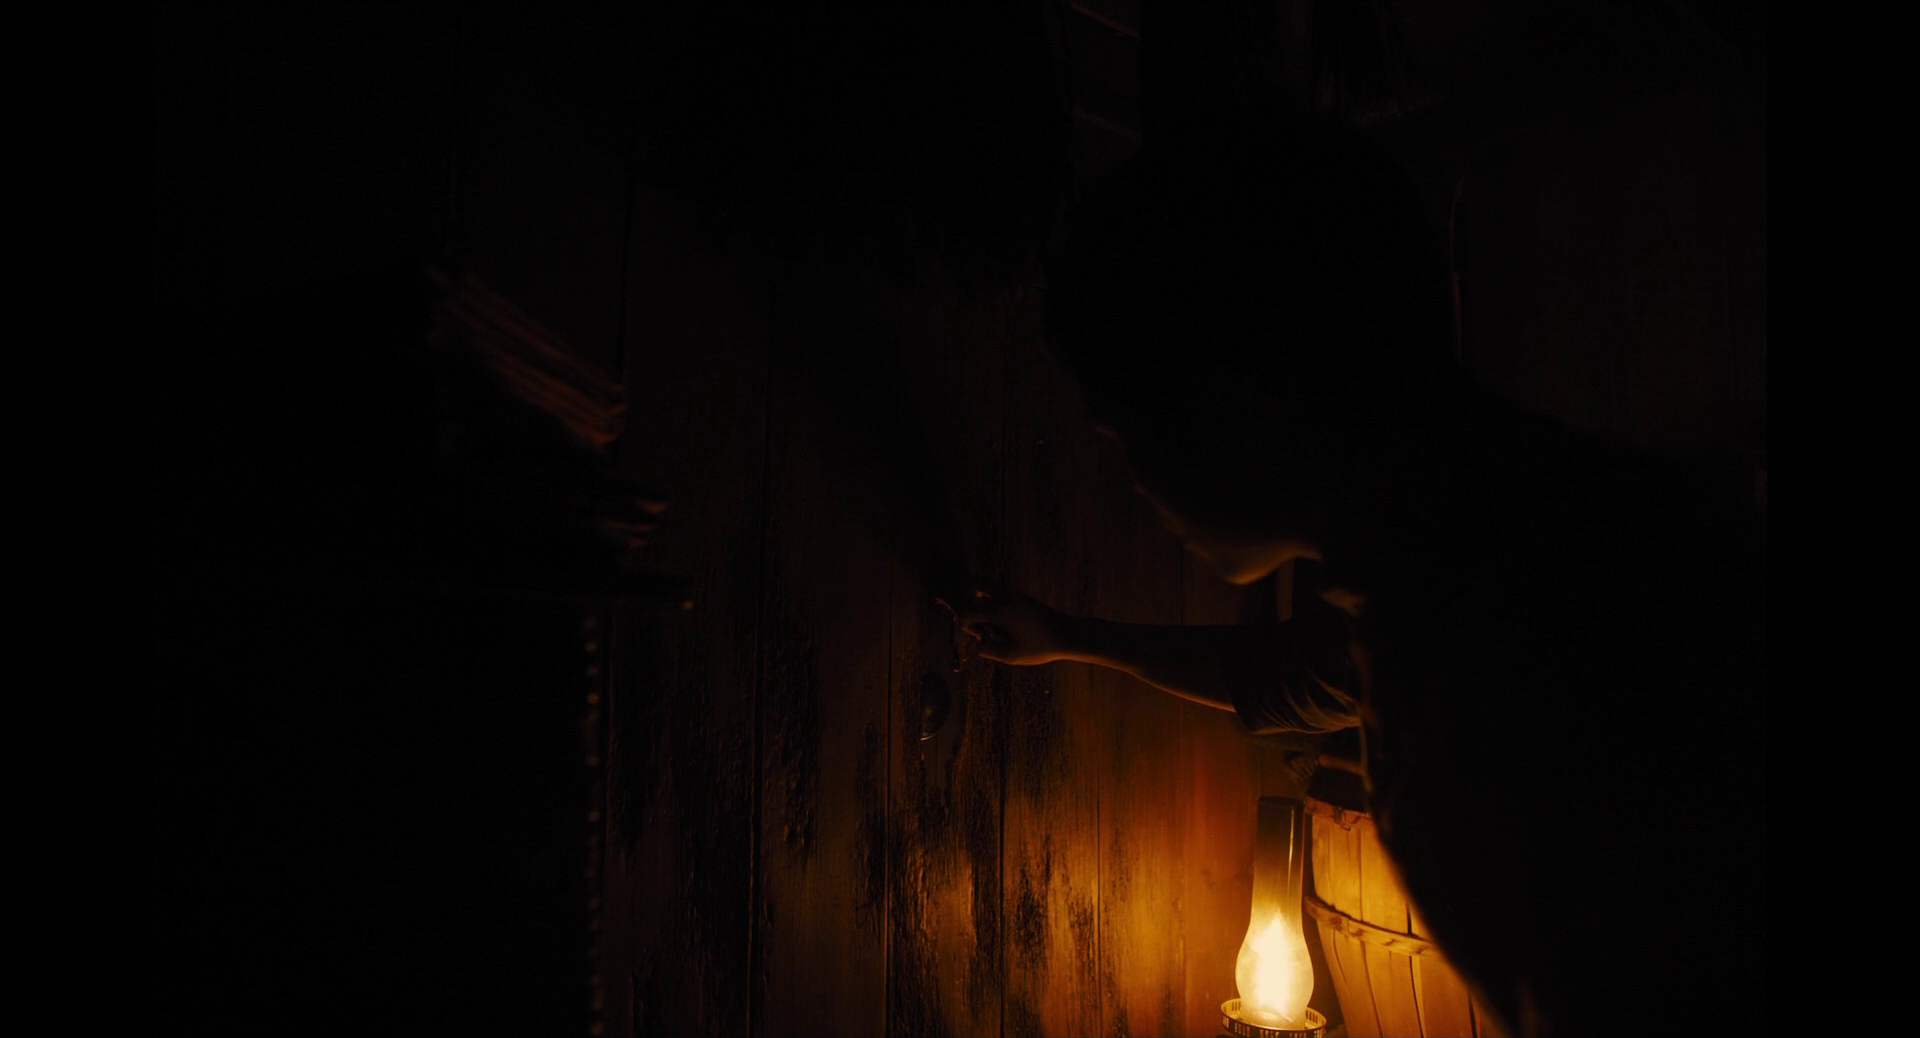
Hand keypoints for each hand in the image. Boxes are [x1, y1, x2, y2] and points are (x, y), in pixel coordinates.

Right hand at [950, 586, 1076, 665]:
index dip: (966, 625)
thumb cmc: (1040, 647)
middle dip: (973, 613)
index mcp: (1000, 612)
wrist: (1068, 634)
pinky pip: (997, 593)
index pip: (967, 612)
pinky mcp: (1021, 596)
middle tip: (988, 629)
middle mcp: (1005, 598)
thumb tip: (977, 641)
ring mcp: (1013, 594)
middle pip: (974, 598)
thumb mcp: (1011, 656)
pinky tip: (1008, 624)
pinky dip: (994, 604)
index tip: (982, 636)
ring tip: (997, 625)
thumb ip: (988, 650)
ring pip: (985, 589)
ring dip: (983, 605)